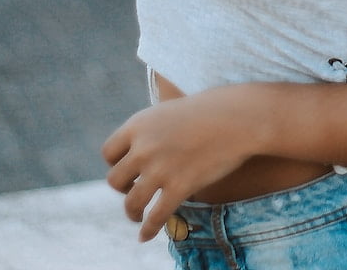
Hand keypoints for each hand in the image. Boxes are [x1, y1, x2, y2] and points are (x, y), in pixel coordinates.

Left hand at [101, 86, 258, 242]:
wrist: (237, 118)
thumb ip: (152, 128)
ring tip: (137, 216)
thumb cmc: (209, 110)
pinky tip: (146, 235)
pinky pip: (155, 217)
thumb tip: (141, 148)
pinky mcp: (180, 187)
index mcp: (139, 124)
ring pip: (132, 203)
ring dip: (132, 213)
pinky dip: (148, 229)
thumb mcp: (171, 110)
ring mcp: (160, 169)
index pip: (109, 152)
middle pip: (114, 180)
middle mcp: (144, 147)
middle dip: (123, 189)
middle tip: (134, 191)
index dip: (115, 164)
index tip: (127, 171)